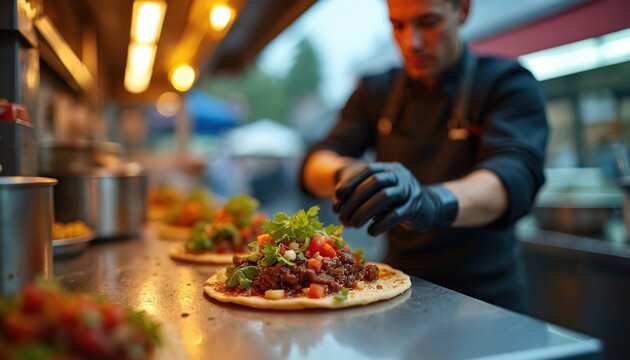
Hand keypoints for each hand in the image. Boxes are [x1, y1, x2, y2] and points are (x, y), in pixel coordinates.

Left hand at [333, 162, 457, 235]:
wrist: (428, 208)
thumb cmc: (396, 203)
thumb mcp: (378, 196)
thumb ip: (360, 198)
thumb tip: (337, 208)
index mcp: (388, 169)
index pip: (367, 170)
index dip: (351, 182)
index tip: (338, 197)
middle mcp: (400, 176)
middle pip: (374, 182)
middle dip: (355, 200)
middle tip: (343, 217)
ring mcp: (410, 190)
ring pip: (385, 196)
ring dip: (365, 211)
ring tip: (354, 224)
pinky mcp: (416, 207)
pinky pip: (397, 214)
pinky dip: (381, 223)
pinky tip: (371, 231)